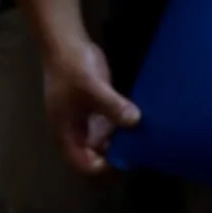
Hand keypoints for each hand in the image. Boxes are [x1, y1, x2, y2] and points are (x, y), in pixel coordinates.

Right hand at [42, 39, 140, 174]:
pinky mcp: (96, 108)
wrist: (66, 44)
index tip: (128, 160)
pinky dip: (122, 126)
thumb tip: (135, 121)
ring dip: (121, 142)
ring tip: (145, 139)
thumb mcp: (92, 87)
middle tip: (141, 152)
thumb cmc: (72, 69)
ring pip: (104, 142)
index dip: (104, 168)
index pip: (85, 165)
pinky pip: (110, 125)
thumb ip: (112, 105)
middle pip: (95, 157)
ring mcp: (85, 121)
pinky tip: (140, 121)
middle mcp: (76, 133)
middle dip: (115, 158)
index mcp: (67, 136)